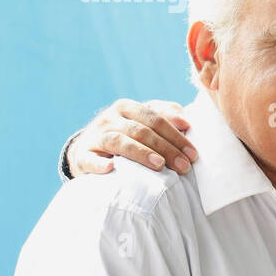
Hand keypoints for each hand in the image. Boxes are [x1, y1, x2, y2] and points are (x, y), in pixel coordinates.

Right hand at [68, 99, 196, 176]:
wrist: (88, 150)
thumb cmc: (127, 136)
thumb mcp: (144, 122)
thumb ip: (165, 116)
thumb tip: (186, 122)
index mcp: (128, 108)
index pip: (156, 119)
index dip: (176, 136)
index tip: (193, 154)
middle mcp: (110, 118)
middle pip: (142, 131)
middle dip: (166, 149)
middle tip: (184, 166)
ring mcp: (95, 136)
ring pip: (119, 141)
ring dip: (141, 153)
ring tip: (160, 165)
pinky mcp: (82, 155)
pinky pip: (90, 159)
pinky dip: (100, 163)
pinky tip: (111, 167)